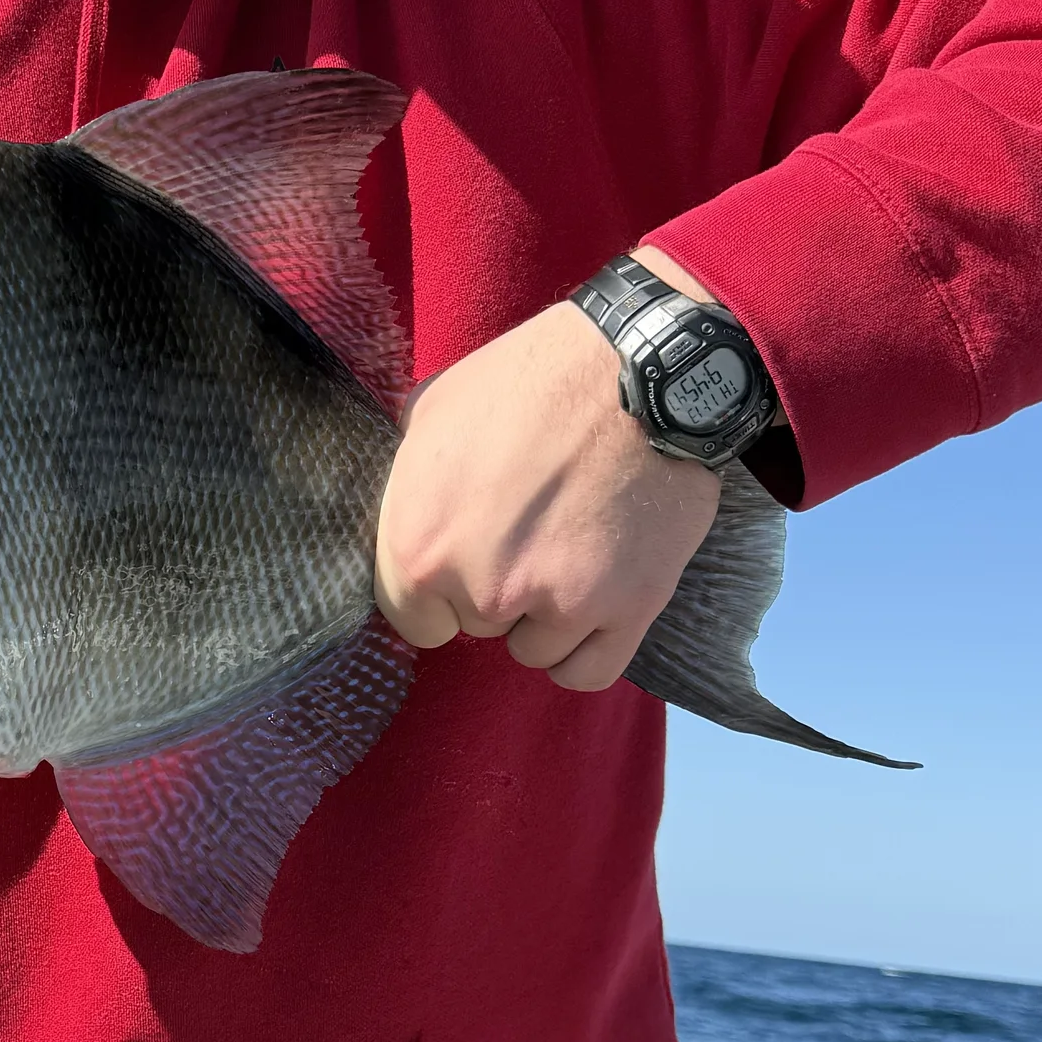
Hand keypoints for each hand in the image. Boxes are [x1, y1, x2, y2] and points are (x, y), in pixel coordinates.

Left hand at [373, 270, 720, 690]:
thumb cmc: (531, 380)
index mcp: (419, 544)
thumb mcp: (433, 411)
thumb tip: (401, 507)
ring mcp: (558, 603)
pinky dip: (585, 648)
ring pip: (533, 649)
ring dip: (544, 615)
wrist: (641, 370)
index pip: (412, 619)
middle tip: (528, 530)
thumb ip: (407, 482)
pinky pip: (587, 671)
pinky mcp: (627, 609)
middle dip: (494, 589)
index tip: (463, 562)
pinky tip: (589, 607)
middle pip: (476, 626)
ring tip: (568, 550)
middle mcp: (483, 587)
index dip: (437, 592)